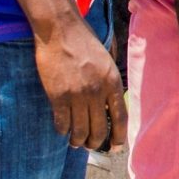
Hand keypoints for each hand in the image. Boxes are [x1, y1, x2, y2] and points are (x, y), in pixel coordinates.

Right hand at [33, 18, 126, 151]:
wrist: (61, 31)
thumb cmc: (84, 43)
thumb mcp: (106, 62)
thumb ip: (109, 83)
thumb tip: (109, 106)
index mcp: (113, 82)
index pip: (121, 117)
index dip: (120, 136)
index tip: (117, 147)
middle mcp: (97, 92)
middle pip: (99, 128)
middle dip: (96, 142)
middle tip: (91, 146)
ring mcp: (76, 95)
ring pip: (79, 130)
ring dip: (78, 140)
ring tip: (76, 142)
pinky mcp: (57, 96)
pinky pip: (61, 122)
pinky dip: (62, 130)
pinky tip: (62, 130)